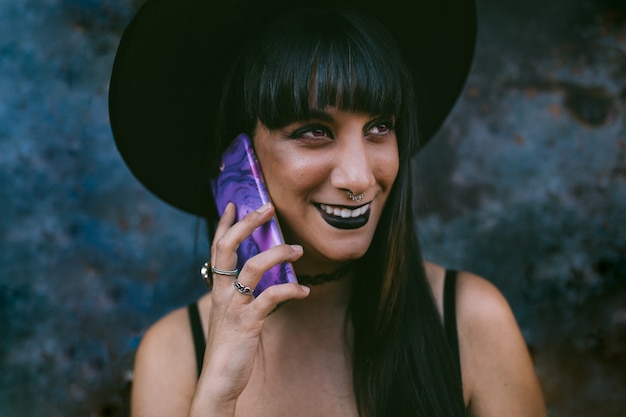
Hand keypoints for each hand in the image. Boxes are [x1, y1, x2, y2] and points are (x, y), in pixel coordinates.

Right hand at [190, 202, 308, 415]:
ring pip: (251, 267)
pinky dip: (290, 291)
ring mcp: (233, 306)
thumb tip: (263, 274)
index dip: (224, 224)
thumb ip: (242, 292)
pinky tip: (304, 291)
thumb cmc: (230, 343)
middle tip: (267, 208)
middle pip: (228, 247)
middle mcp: (222, 292)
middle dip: (247, 224)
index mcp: (218, 288)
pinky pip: (270, 299)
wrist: (219, 379)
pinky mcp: (247, 323)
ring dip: (277, 254)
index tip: (233, 203)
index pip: (218, 247)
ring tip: (297, 250)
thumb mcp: (232, 312)